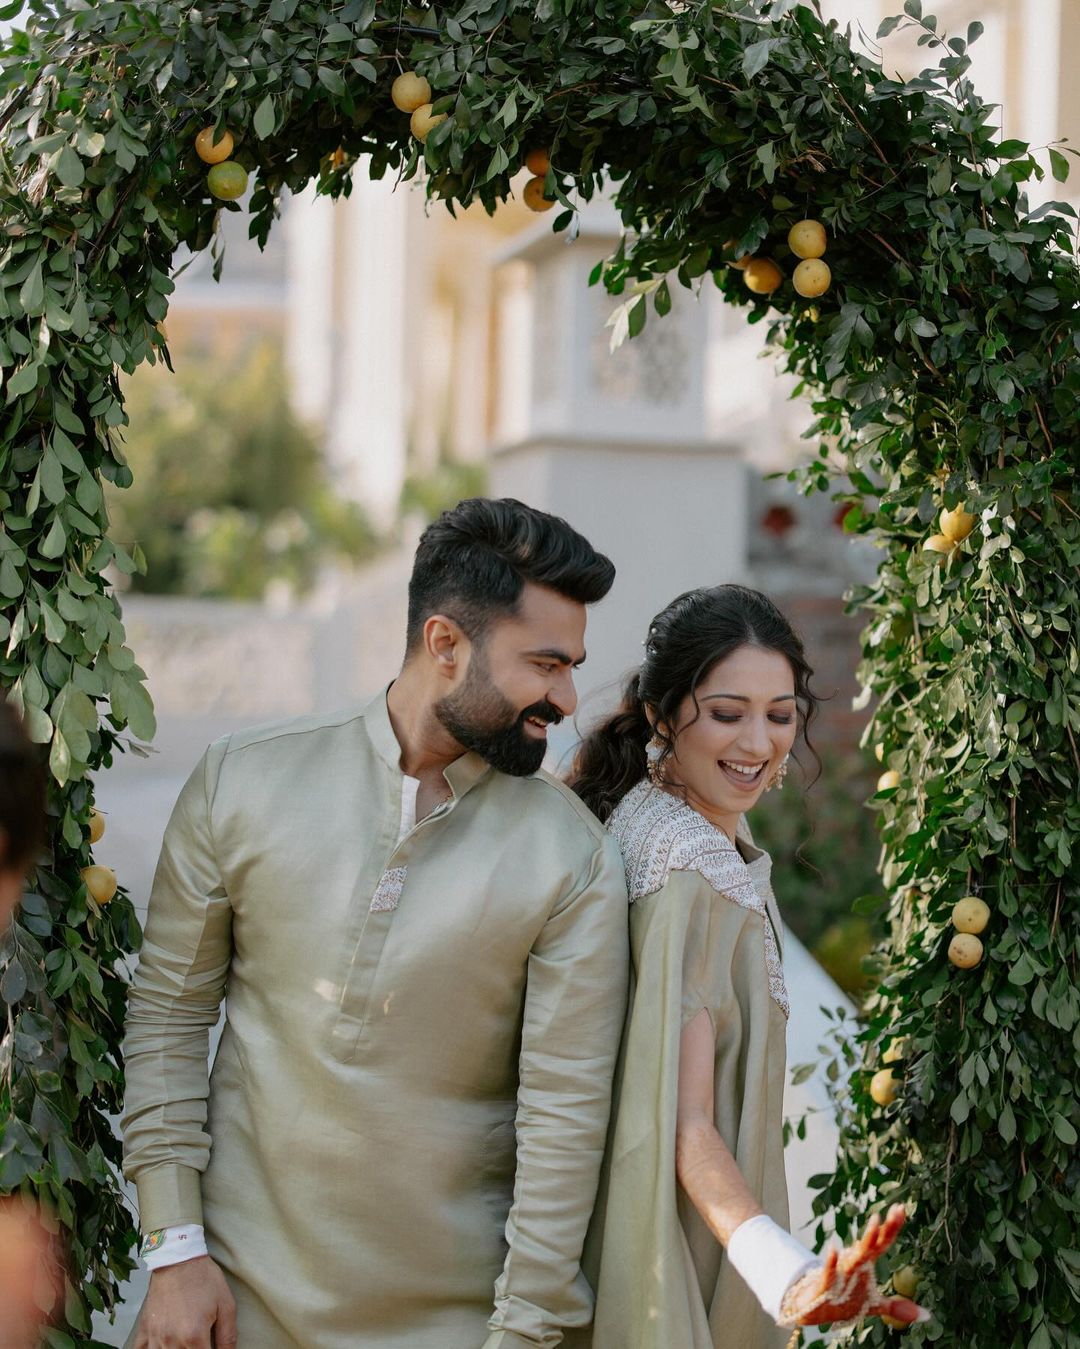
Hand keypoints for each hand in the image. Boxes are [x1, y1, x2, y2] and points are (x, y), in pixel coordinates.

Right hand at [134, 1255, 236, 1348]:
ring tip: (185, 1345)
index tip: (211, 1348)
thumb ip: (228, 1336)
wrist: (178, 1258)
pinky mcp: (144, 1331)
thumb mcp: (226, 1305)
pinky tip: (160, 1347)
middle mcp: (171, 1342)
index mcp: (193, 1337)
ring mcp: (155, 1338)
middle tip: (199, 1343)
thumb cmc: (204, 1279)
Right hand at [780, 1204, 928, 1327]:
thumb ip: (896, 1307)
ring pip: (856, 1256)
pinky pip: (829, 1273)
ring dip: (866, 1241)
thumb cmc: (844, 1300)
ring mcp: (841, 1272)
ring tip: (875, 1222)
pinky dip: (831, 1262)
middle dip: (884, 1228)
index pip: (882, 1243)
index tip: (902, 1208)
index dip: (892, 1227)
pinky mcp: (826, 1285)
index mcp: (866, 1264)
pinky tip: (833, 1249)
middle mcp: (855, 1264)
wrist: (813, 1308)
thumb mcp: (873, 1305)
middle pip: (872, 1244)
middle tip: (895, 1209)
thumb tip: (927, 1316)